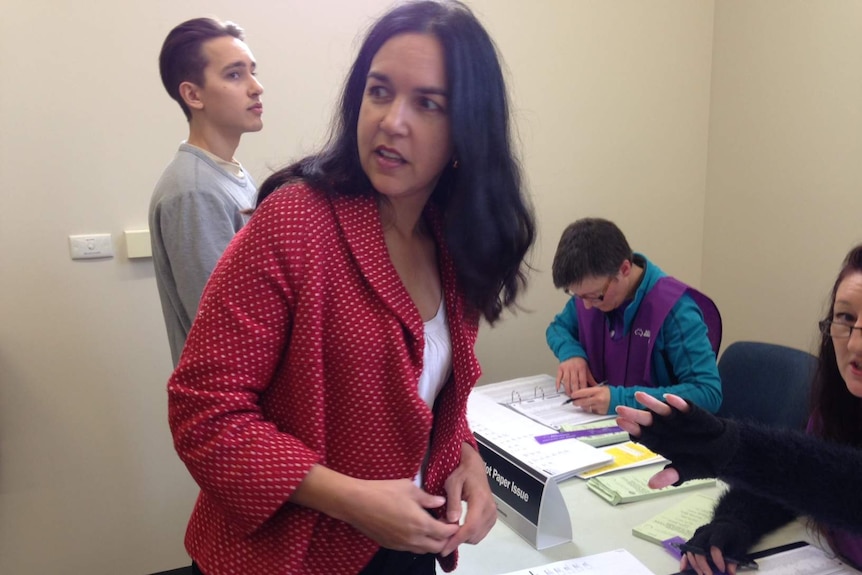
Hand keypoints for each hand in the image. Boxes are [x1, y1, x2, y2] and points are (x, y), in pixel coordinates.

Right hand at [293, 465, 458, 553]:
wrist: (356, 503)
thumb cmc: (383, 492)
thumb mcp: (409, 489)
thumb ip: (428, 498)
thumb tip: (441, 503)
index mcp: (421, 523)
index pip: (445, 533)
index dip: (453, 527)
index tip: (454, 520)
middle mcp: (413, 538)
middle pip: (438, 546)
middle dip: (445, 538)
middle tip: (445, 526)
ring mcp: (401, 544)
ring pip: (424, 550)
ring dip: (432, 542)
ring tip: (432, 528)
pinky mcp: (390, 545)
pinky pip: (411, 549)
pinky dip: (418, 543)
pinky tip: (415, 530)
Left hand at [439, 443, 496, 556]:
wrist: (474, 467)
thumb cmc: (462, 473)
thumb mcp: (452, 483)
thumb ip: (453, 502)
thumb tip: (452, 520)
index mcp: (480, 500)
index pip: (470, 526)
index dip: (457, 539)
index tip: (444, 549)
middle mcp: (489, 509)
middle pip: (474, 535)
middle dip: (457, 540)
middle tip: (442, 536)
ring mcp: (492, 514)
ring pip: (478, 536)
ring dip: (463, 538)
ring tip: (450, 530)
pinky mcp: (492, 517)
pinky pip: (481, 533)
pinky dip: (470, 535)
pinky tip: (459, 528)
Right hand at [556, 357, 596, 394]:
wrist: (572, 353)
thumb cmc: (580, 363)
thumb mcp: (587, 369)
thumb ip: (591, 379)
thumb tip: (597, 387)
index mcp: (581, 368)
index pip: (582, 380)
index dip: (582, 389)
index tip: (583, 396)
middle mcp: (573, 368)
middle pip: (574, 381)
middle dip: (575, 391)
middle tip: (575, 398)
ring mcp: (566, 368)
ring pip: (566, 380)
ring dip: (567, 389)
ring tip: (569, 395)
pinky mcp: (560, 368)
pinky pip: (558, 376)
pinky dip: (558, 383)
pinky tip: (558, 389)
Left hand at [566, 384, 610, 414]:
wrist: (620, 399)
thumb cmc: (609, 392)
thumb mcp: (600, 387)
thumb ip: (590, 390)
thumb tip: (580, 392)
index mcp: (597, 391)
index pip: (582, 392)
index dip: (575, 394)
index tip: (572, 395)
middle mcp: (598, 399)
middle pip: (582, 402)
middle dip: (576, 402)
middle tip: (574, 402)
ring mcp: (599, 406)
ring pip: (586, 408)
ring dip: (582, 406)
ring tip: (582, 403)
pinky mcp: (600, 412)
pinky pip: (591, 411)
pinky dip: (589, 409)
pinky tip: (590, 406)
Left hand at [615, 392, 738, 486]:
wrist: (726, 453)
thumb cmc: (702, 461)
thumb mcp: (686, 471)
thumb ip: (670, 476)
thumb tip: (652, 485)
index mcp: (662, 443)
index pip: (644, 435)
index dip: (633, 429)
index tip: (621, 422)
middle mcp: (668, 430)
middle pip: (649, 422)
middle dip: (636, 415)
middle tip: (621, 409)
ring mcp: (680, 421)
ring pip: (664, 412)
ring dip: (653, 404)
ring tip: (639, 395)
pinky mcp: (695, 416)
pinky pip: (686, 409)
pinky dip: (679, 404)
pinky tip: (669, 398)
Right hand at [679, 519, 753, 574]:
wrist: (729, 524)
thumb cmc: (734, 536)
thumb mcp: (739, 546)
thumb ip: (734, 559)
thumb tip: (730, 571)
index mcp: (719, 532)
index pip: (714, 544)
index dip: (717, 558)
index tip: (722, 570)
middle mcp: (706, 532)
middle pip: (698, 547)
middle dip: (702, 563)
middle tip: (708, 574)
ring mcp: (698, 535)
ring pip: (690, 548)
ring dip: (694, 563)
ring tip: (701, 574)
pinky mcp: (693, 539)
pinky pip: (686, 549)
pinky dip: (684, 559)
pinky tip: (684, 568)